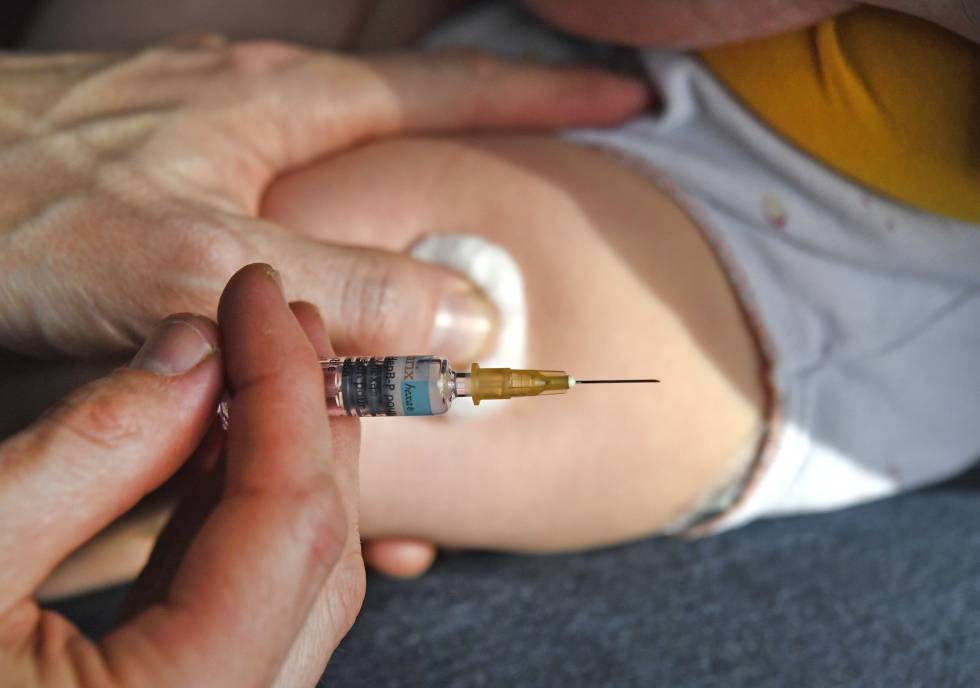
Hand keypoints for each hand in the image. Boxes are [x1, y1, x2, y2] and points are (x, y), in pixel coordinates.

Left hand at [0, 39, 646, 358]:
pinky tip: (320, 307)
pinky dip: (321, 263)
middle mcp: (255, 107)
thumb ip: (339, 287)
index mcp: (281, 100)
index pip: (448, 87)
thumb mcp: (194, 257)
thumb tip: (467, 318)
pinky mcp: (174, 186)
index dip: (542, 98)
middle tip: (536, 203)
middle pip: (404, 128)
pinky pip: (279, 219)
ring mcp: (213, 141)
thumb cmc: (19, 209)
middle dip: (480, 160)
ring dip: (398, 233)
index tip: (623, 99)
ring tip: (437, 286)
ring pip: (342, 184)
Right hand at [0, 264, 363, 686]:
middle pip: (317, 553)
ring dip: (279, 462)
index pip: (291, 519)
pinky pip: (245, 608)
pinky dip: (235, 517)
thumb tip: (194, 350)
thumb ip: (86, 453)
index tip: (262, 291)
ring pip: (296, 582)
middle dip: (304, 418)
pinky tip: (209, 446)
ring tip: (251, 364)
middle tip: (277, 316)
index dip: (285, 386)